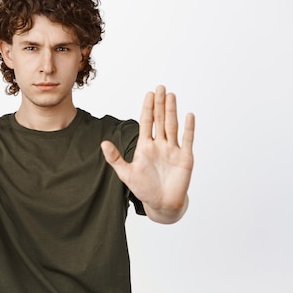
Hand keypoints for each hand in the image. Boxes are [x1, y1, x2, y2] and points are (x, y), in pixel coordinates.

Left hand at [101, 85, 194, 223]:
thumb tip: (103, 144)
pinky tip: (189, 115)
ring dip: (172, 111)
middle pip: (160, 120)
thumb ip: (115, 158)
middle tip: (160, 87)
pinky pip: (187, 140)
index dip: (148, 108)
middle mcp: (160, 145)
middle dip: (160, 104)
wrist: (162, 204)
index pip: (146, 122)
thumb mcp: (126, 174)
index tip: (149, 94)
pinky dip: (188, 128)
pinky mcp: (185, 158)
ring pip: (172, 126)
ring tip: (171, 96)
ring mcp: (173, 150)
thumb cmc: (144, 189)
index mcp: (146, 146)